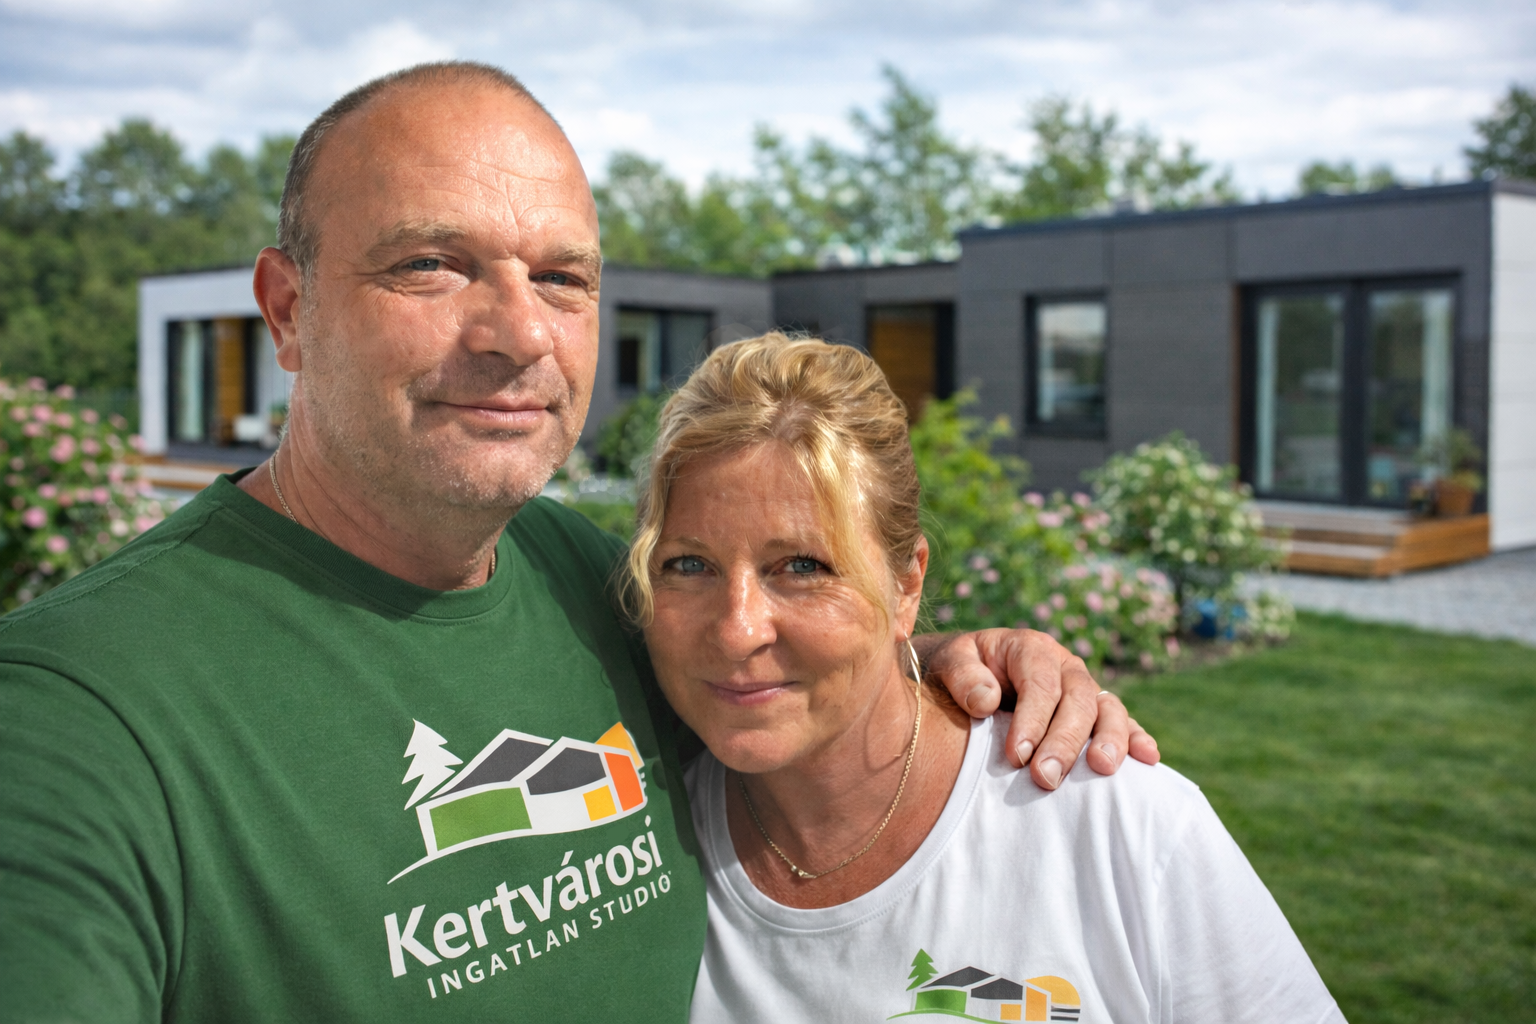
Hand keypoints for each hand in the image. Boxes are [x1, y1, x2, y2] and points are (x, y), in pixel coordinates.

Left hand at [914, 628, 1159, 789]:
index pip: (1039, 684)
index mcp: (1031, 648)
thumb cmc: (961, 671)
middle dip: (1064, 741)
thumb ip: (963, 676)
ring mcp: (1084, 688)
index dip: (1032, 720)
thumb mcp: (951, 662)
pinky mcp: (1095, 712)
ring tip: (1103, 769)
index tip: (1016, 757)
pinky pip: (1123, 721)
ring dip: (1109, 739)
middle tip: (1046, 778)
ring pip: (1107, 708)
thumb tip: (986, 701)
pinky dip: (1136, 738)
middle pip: (1077, 700)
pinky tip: (1149, 759)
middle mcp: (1064, 665)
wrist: (971, 674)